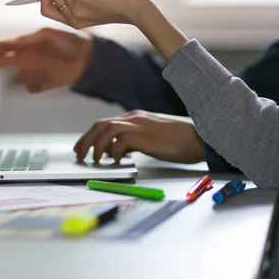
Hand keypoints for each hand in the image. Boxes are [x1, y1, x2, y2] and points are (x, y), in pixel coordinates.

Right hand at [0, 28, 93, 92]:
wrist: (88, 56)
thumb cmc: (67, 42)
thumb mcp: (48, 37)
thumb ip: (29, 41)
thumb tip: (11, 45)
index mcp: (25, 46)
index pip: (0, 49)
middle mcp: (26, 58)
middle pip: (0, 63)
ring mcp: (33, 70)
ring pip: (19, 78)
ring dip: (25, 76)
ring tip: (47, 68)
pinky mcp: (43, 83)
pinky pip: (33, 88)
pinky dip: (37, 86)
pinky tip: (49, 80)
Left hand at [74, 110, 205, 163]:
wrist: (200, 137)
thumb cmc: (180, 140)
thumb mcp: (152, 138)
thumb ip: (134, 141)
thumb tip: (116, 152)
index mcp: (135, 117)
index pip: (105, 123)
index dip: (90, 135)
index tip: (82, 147)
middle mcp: (134, 118)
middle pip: (100, 125)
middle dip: (86, 140)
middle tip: (79, 155)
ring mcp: (139, 125)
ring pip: (106, 130)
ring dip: (95, 146)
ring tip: (94, 161)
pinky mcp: (144, 136)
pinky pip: (120, 142)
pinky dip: (113, 151)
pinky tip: (115, 161)